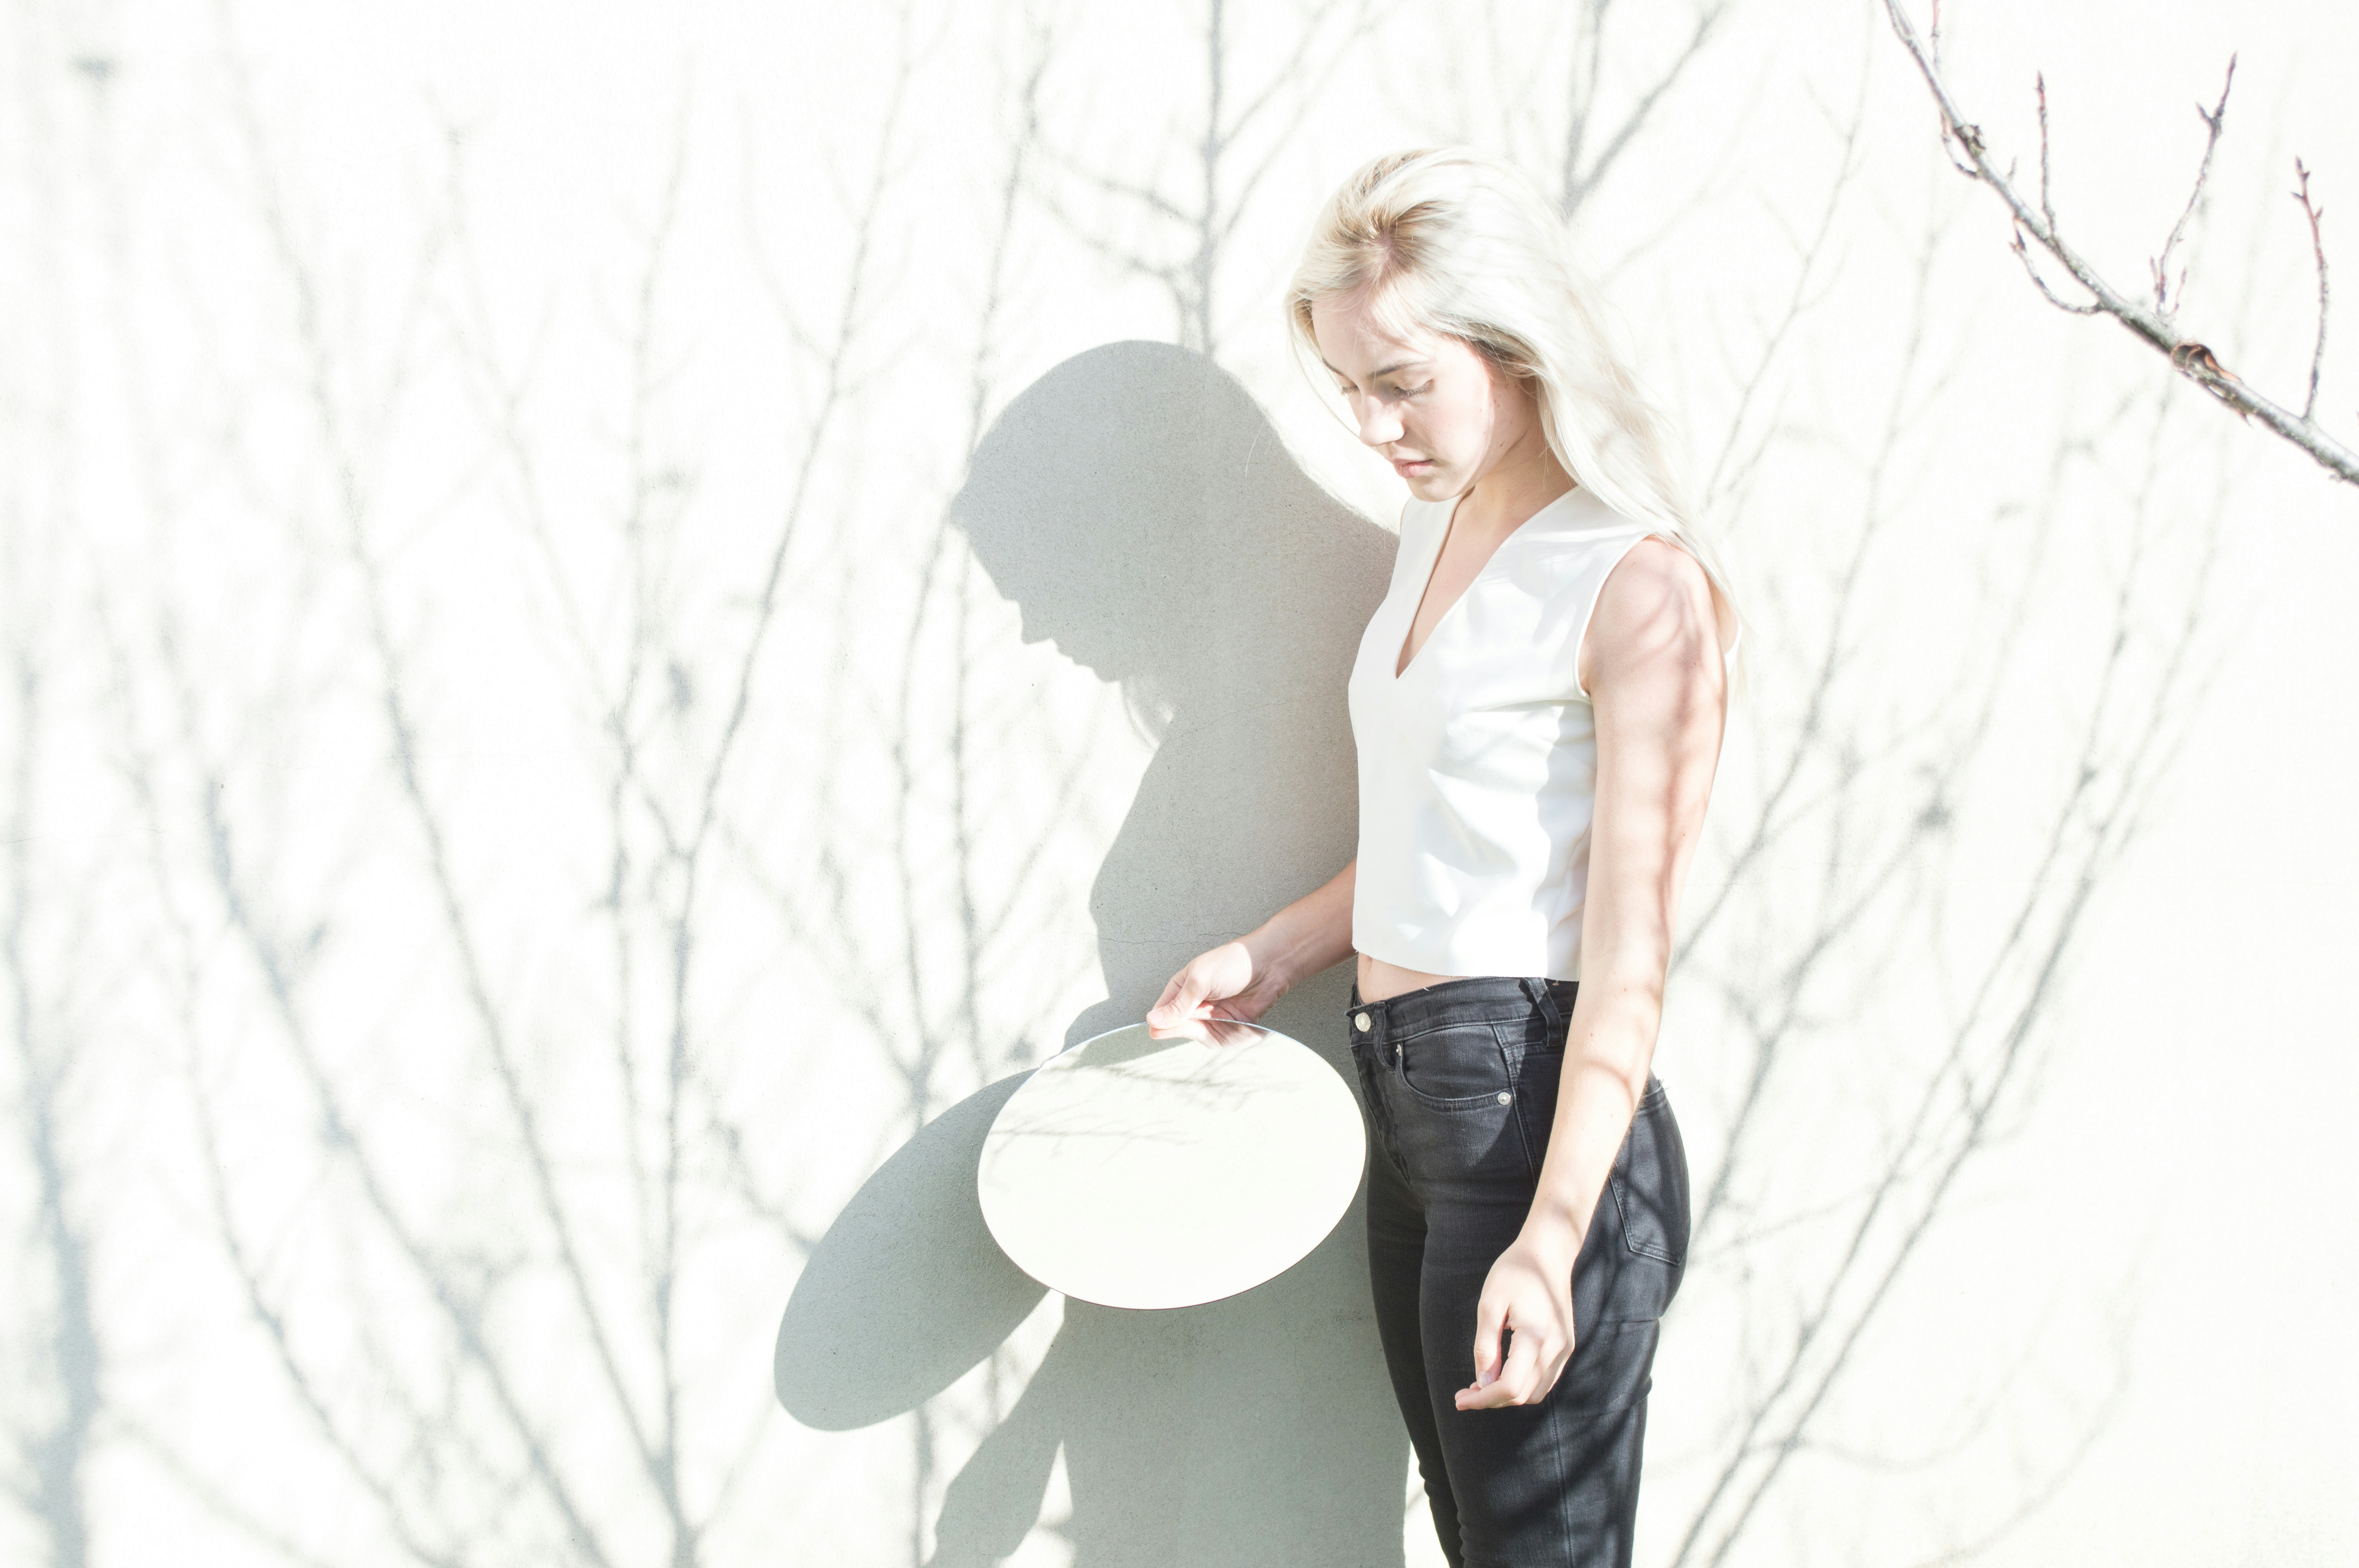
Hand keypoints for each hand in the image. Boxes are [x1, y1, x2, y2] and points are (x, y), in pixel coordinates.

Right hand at [1144, 941, 1276, 1037]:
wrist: (1269, 966)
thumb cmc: (1234, 962)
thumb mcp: (1200, 980)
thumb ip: (1178, 1004)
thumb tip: (1153, 1020)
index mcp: (1181, 988)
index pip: (1161, 1013)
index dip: (1161, 1023)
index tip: (1162, 1028)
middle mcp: (1194, 1004)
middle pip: (1178, 1028)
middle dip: (1189, 1026)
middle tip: (1202, 1014)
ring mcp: (1211, 1017)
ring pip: (1200, 1036)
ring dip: (1210, 1031)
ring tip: (1223, 1013)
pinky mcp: (1228, 1027)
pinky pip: (1220, 1040)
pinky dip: (1228, 1035)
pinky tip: (1235, 1023)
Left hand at [1455, 1230, 1578, 1409]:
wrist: (1548, 1253)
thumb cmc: (1514, 1273)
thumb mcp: (1489, 1305)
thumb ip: (1485, 1347)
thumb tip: (1482, 1383)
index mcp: (1534, 1337)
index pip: (1510, 1387)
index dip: (1482, 1400)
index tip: (1459, 1399)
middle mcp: (1555, 1348)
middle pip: (1522, 1395)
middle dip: (1492, 1400)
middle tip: (1465, 1392)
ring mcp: (1564, 1349)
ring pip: (1536, 1393)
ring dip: (1508, 1396)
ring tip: (1481, 1385)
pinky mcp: (1566, 1346)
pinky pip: (1545, 1380)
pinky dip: (1523, 1385)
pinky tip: (1502, 1374)